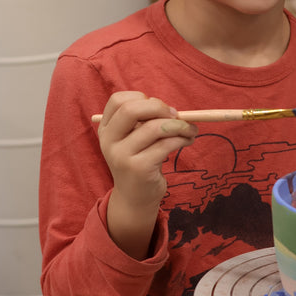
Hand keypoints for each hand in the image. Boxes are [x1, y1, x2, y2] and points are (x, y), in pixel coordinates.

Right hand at [92, 91, 196, 258]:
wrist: (134, 198)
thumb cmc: (139, 160)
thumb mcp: (134, 139)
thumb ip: (145, 121)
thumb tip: (173, 110)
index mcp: (106, 129)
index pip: (118, 100)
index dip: (141, 98)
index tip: (158, 108)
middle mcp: (109, 141)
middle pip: (132, 109)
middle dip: (159, 107)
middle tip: (175, 115)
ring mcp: (122, 156)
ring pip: (155, 127)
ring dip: (179, 125)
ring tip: (189, 130)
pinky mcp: (139, 168)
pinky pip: (166, 144)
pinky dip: (182, 139)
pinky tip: (187, 141)